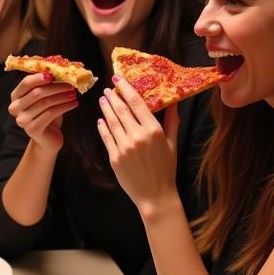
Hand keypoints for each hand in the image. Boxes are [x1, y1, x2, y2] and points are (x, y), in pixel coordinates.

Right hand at [8, 73, 78, 152]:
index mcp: (16, 96)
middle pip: (37, 92)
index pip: (26, 83)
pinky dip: (64, 107)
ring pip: (45, 103)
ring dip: (62, 96)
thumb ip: (47, 84)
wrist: (47, 138)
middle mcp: (15, 108)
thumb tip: (59, 68)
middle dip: (56, 87)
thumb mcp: (45, 97)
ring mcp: (22, 120)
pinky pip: (51, 113)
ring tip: (74, 94)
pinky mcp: (33, 129)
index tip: (54, 74)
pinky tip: (73, 104)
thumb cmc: (46, 114)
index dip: (40, 77)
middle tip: (71, 85)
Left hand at [95, 77, 178, 213]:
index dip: (125, 88)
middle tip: (108, 89)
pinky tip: (101, 120)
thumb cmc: (166, 168)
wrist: (155, 195)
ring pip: (111, 122)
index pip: (136, 103)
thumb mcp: (172, 143)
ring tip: (103, 100)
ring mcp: (124, 147)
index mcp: (153, 130)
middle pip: (121, 110)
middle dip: (113, 97)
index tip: (118, 79)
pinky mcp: (114, 158)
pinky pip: (106, 137)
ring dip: (105, 109)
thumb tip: (173, 101)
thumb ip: (171, 121)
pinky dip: (103, 127)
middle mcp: (137, 136)